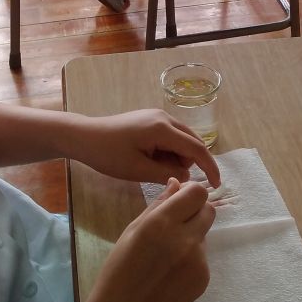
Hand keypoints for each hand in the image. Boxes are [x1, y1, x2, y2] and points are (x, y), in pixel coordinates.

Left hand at [70, 109, 220, 186]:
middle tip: (170, 179)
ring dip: (176, 157)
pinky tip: (151, 160)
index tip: (217, 185)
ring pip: (181, 139)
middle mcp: (165, 117)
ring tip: (153, 169)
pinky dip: (168, 150)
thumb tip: (186, 176)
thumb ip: (167, 174)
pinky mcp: (150, 119)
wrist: (84, 136)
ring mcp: (157, 116)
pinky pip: (170, 136)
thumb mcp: (138, 170)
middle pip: (192, 142)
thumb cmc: (109, 155)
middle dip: (189, 162)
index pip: (196, 148)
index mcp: (163, 128)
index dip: (210, 167)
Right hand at [83, 177, 214, 301]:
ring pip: (205, 235)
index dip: (190, 193)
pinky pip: (203, 258)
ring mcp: (198, 262)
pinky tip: (170, 273)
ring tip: (166, 256)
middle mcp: (185, 240)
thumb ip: (158, 205)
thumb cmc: (118, 269)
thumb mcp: (132, 231)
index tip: (180, 200)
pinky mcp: (203, 280)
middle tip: (175, 224)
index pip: (197, 193)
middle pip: (209, 211)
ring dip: (192, 237)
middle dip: (195, 212)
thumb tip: (177, 183)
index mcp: (162, 223)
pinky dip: (191, 259)